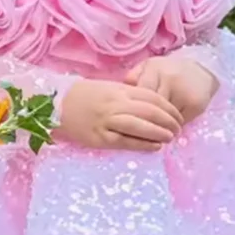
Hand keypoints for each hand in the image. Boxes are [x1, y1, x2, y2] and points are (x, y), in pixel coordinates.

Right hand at [57, 78, 183, 151]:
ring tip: (171, 137)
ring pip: (140, 126)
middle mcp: (115, 104)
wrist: (56, 105)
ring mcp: (107, 121)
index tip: (177, 115)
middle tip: (178, 128)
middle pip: (150, 112)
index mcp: (119, 90)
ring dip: (159, 133)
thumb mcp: (108, 87)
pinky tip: (155, 146)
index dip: (168, 108)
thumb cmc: (84, 95)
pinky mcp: (100, 138)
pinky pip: (126, 141)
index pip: (151, 97)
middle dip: (168, 121)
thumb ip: (128, 94)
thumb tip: (152, 104)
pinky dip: (143, 144)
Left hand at [124, 55, 218, 125]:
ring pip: (164, 118)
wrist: (200, 71)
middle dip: (144, 120)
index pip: (139, 93)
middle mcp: (169, 79)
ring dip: (157, 126)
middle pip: (151, 107)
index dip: (133, 108)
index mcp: (154, 69)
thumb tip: (122, 91)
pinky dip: (171, 127)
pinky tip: (167, 129)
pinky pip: (177, 122)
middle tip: (137, 130)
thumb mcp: (149, 67)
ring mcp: (183, 92)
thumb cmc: (168, 71)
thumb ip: (133, 76)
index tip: (128, 117)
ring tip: (152, 132)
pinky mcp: (195, 104)